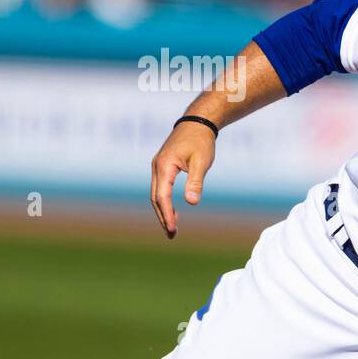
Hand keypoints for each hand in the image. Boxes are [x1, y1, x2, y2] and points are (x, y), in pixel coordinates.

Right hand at [150, 121, 216, 238]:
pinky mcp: (162, 166)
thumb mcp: (201, 162)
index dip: (167, 214)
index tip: (172, 229)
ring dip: (163, 211)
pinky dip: (164, 201)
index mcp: (164, 166)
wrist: (197, 123)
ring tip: (171, 228)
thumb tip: (191, 203)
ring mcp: (158, 166)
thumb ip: (196, 182)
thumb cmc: (201, 142)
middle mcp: (157, 167)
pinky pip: (160, 188)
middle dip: (163, 217)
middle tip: (171, 234)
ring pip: (156, 194)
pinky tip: (173, 211)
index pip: (162, 196)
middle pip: (155, 198)